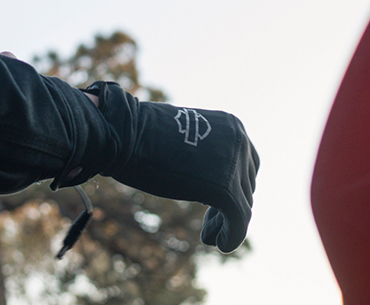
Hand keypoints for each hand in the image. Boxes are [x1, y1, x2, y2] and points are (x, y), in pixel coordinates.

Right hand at [81, 81, 258, 252]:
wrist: (125, 134)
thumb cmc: (142, 136)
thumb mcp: (184, 140)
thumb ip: (204, 155)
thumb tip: (211, 180)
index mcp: (231, 126)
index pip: (244, 163)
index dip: (232, 187)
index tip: (211, 206)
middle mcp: (240, 141)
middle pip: (245, 184)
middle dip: (228, 207)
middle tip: (209, 227)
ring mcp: (235, 164)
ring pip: (242, 203)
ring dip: (226, 222)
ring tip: (211, 237)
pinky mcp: (225, 188)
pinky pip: (239, 218)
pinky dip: (233, 235)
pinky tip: (222, 244)